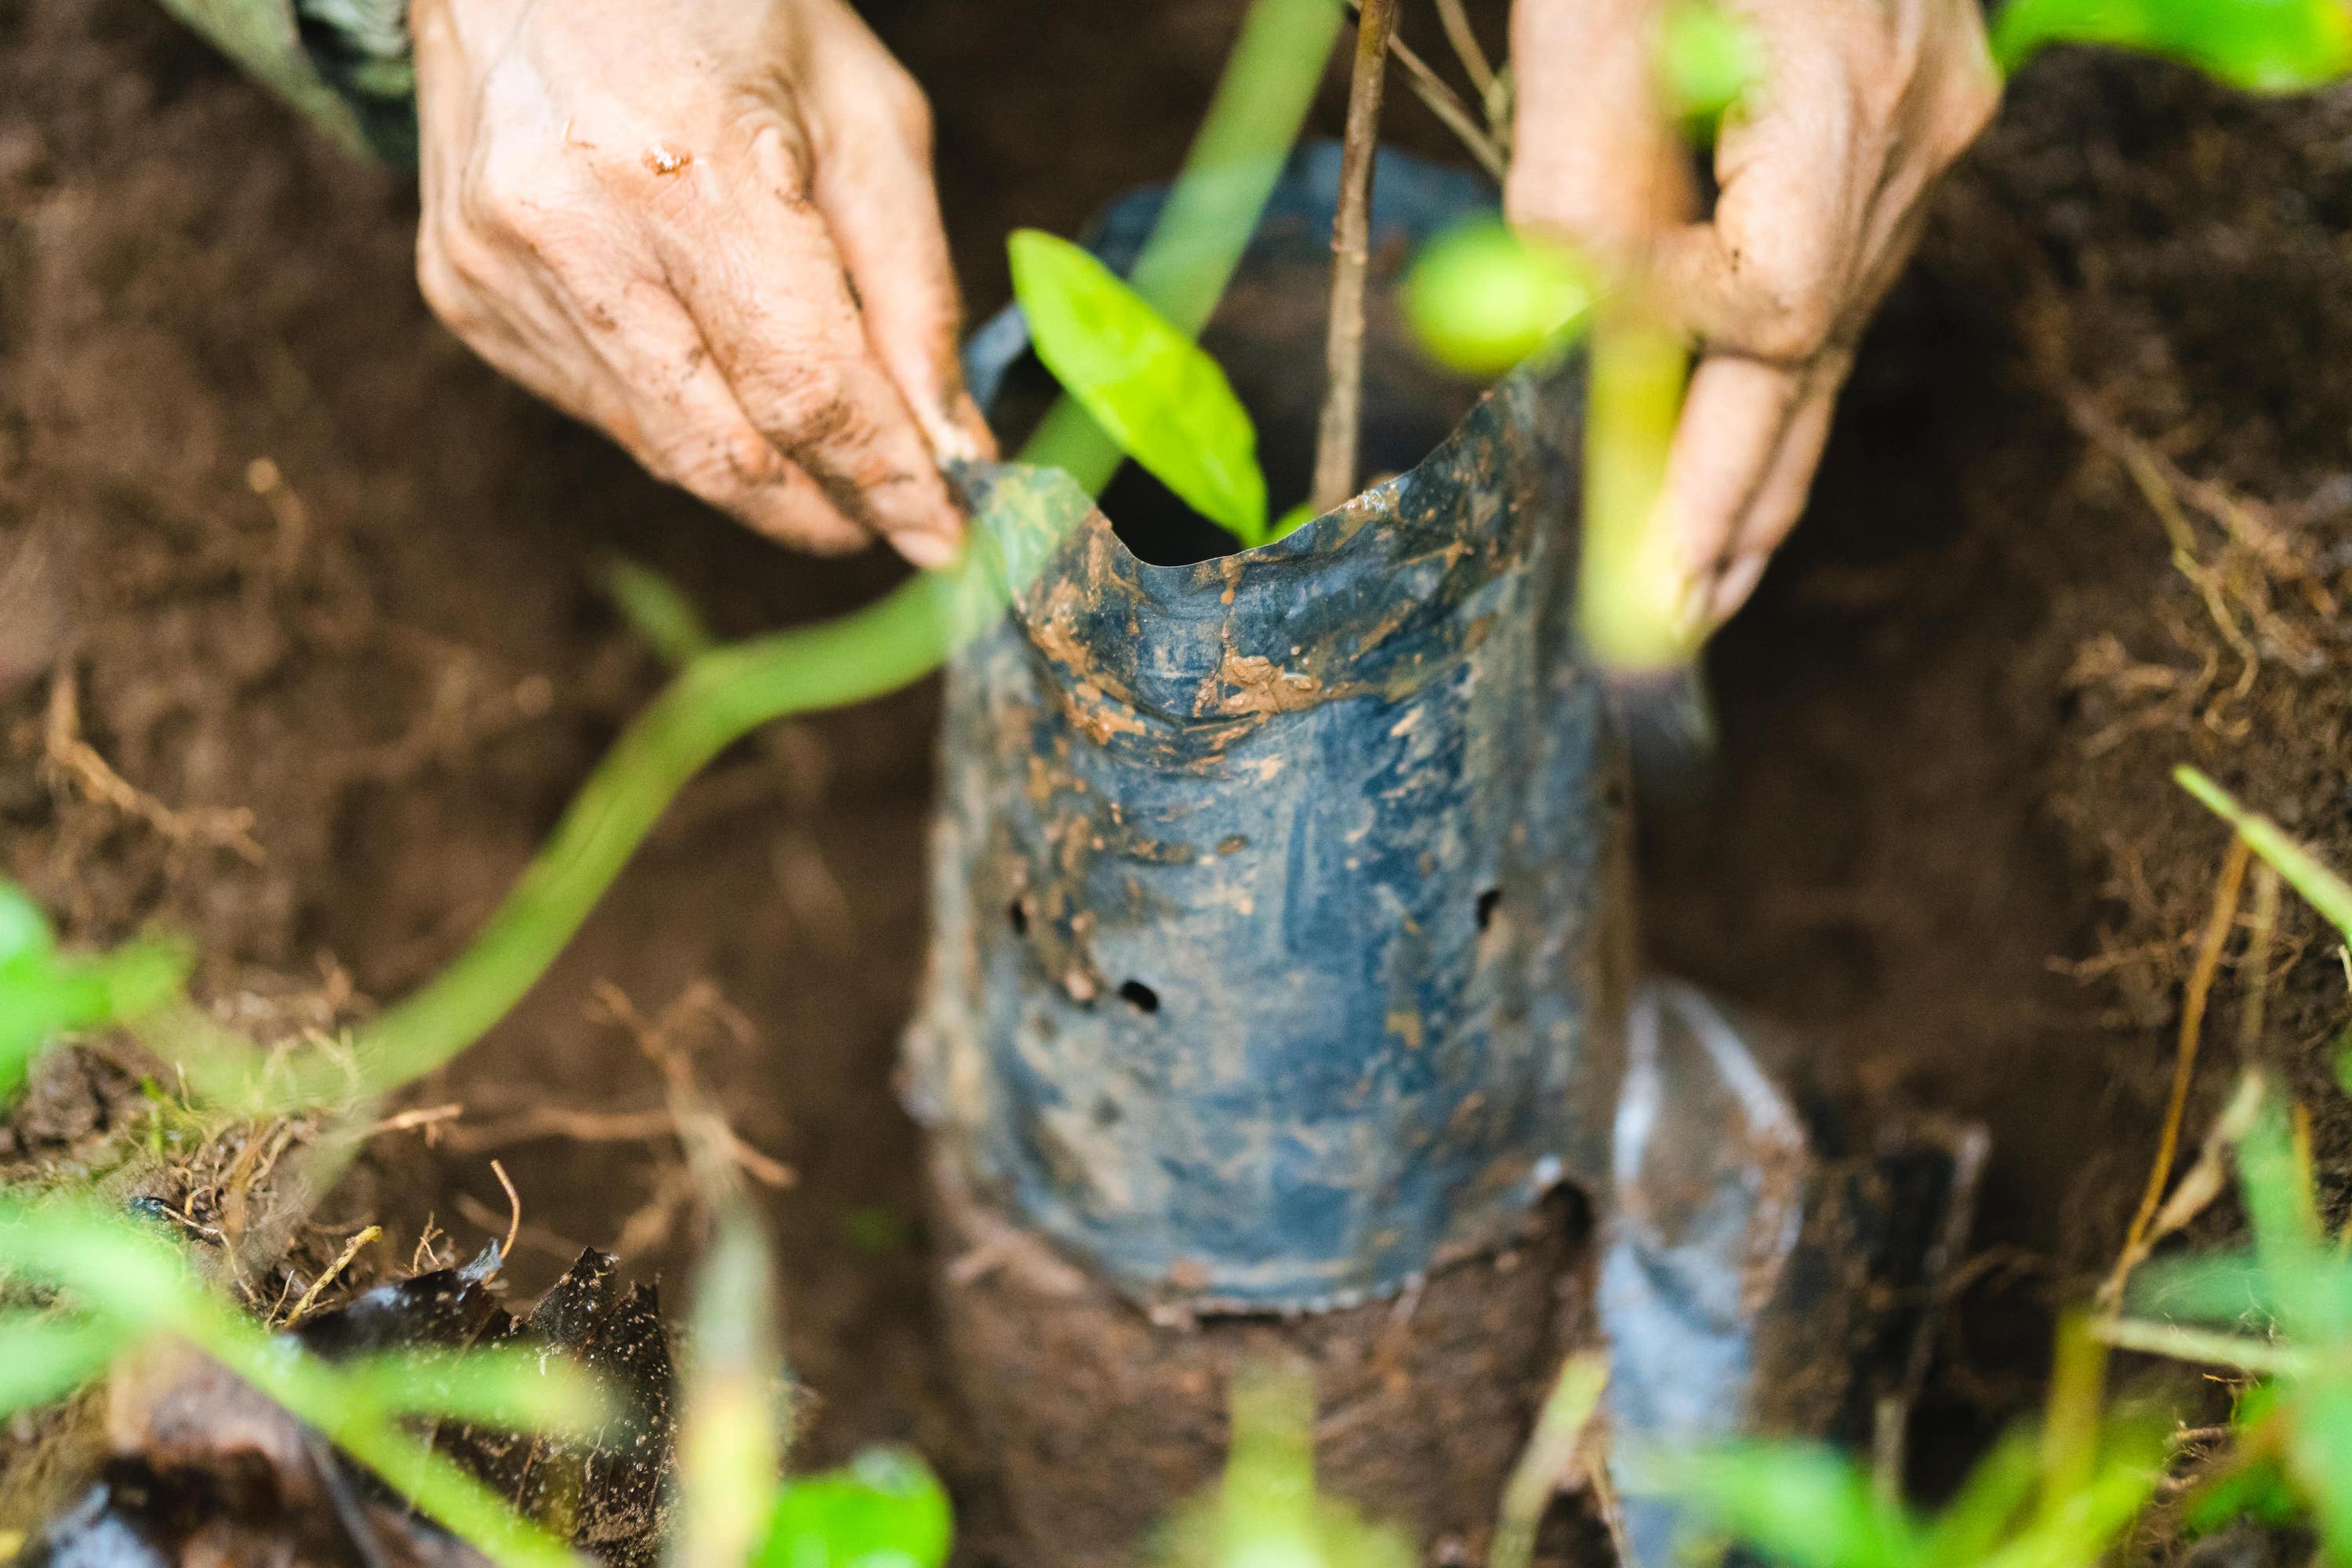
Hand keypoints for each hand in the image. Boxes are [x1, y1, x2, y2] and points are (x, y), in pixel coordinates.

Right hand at [410, 0, 991, 566]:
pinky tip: (710, 358)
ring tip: (823, 449)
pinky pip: (600, 407)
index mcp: (689, 173)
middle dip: (825, 509)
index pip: (806, 391)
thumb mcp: (866, 121)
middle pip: (727, 452)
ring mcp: (499, 269)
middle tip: (892, 518)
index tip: (948, 538)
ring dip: (759, 472)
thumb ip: (915, 296)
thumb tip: (952, 453)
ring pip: (662, 448)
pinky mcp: (462, 291)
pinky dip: (679, 415)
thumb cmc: (723, 6)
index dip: (886, 482)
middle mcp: (573, 232)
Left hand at [1508, 0, 1999, 626]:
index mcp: (1849, 92)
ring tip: (1698, 592)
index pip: (1768, 303)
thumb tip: (1562, 334)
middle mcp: (1914, 130)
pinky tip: (1741, 465)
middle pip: (1816, 363)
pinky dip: (1782, 384)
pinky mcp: (1901, 129)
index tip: (1580, 361)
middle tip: (1657, 629)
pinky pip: (1840, 287)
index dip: (1669, 354)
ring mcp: (1925, 132)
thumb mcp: (1589, 10)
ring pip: (1837, 338)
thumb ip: (1577, 174)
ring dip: (1759, 470)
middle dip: (1726, 505)